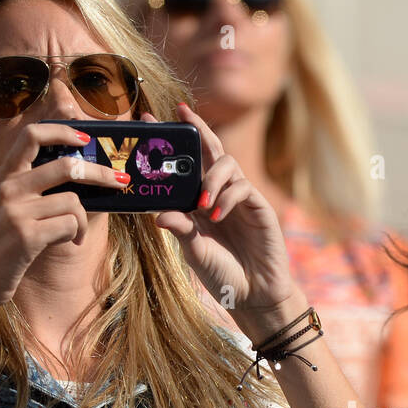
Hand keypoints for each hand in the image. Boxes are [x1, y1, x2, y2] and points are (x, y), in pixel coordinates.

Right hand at [0, 121, 127, 324]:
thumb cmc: (1, 244)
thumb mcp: (10, 208)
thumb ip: (34, 190)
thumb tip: (83, 178)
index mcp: (5, 176)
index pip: (31, 135)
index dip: (62, 131)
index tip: (85, 138)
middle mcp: (8, 188)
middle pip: (66, 165)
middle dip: (100, 174)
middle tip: (120, 181)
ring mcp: (16, 211)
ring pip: (73, 202)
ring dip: (83, 221)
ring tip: (77, 234)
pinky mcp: (26, 236)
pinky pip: (69, 225)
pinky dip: (76, 235)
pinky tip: (70, 243)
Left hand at [150, 104, 297, 321]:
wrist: (253, 295)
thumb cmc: (222, 274)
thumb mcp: (193, 251)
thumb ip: (180, 229)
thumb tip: (158, 215)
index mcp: (199, 202)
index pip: (185, 164)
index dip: (171, 141)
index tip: (149, 120)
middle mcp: (219, 194)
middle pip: (210, 151)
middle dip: (197, 129)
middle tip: (181, 113)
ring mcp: (239, 199)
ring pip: (228, 164)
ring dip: (212, 177)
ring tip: (202, 202)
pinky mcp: (258, 207)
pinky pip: (243, 186)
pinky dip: (227, 197)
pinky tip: (218, 215)